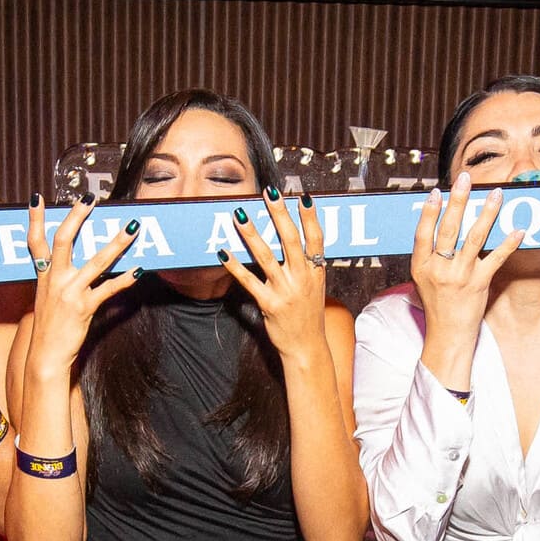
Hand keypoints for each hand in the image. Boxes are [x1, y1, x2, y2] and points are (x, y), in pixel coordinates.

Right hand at [24, 193, 141, 373]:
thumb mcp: (46, 299)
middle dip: (77, 217)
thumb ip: (55, 280)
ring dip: (116, 244)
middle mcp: (55, 280)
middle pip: (64, 241)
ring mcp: (70, 293)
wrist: (46, 356)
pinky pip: (108, 290)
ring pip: (96, 262)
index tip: (36, 197)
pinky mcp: (84, 308)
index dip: (34, 219)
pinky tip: (138, 271)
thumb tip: (68, 266)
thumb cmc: (50, 328)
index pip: (34, 242)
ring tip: (132, 228)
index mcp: (43, 276)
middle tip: (90, 198)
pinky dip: (125, 280)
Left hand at [217, 188, 328, 368]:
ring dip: (251, 234)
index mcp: (315, 272)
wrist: (307, 347)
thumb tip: (298, 241)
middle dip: (279, 214)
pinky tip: (223, 253)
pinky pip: (249, 282)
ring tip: (239, 215)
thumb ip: (308, 265)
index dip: (310, 217)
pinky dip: (235, 267)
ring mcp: (285, 291)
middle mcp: (302, 278)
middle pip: (290, 240)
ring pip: (266, 257)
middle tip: (270, 192)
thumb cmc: (309, 315)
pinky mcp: (269, 304)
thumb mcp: (315, 287)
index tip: (302, 195)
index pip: (316, 239)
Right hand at [411, 170, 523, 339]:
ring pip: (475, 238)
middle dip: (458, 201)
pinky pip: (496, 259)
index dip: (429, 212)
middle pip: (449, 229)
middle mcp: (439, 269)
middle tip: (466, 179)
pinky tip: (519, 230)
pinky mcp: (479, 284)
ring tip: (497, 194)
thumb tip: (438, 224)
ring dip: (487, 213)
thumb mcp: (423, 279)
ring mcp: (460, 276)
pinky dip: (509, 244)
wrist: (448, 335)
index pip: (423, 233)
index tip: (436, 191)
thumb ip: (429, 255)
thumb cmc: (437, 305)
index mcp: (421, 266)